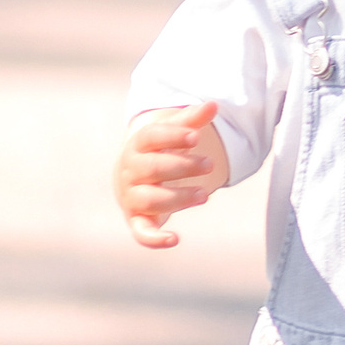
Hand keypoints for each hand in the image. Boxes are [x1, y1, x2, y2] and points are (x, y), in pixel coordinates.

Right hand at [115, 101, 226, 248]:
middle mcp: (131, 171)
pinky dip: (154, 239)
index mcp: (138, 145)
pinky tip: (174, 239)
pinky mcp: (138, 219)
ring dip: (178, 197)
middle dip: (182, 167)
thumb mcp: (174, 132)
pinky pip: (141, 232)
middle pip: (152, 168)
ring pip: (151, 199)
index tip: (196, 136)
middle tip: (210, 164)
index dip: (173, 136)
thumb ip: (193, 120)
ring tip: (205, 194)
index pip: (151, 137)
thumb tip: (213, 105)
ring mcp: (132, 196)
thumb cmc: (160, 149)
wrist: (136, 174)